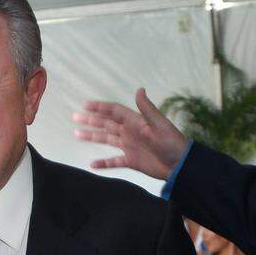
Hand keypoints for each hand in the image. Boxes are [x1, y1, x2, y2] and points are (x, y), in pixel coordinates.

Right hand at [72, 88, 187, 179]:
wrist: (180, 165)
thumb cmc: (172, 142)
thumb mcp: (159, 124)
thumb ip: (147, 108)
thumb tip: (139, 89)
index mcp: (135, 121)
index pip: (114, 111)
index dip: (100, 108)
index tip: (85, 105)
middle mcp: (130, 132)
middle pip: (106, 124)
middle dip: (91, 120)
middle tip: (74, 117)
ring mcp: (129, 147)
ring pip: (106, 140)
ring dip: (92, 137)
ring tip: (77, 134)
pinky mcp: (131, 161)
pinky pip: (114, 161)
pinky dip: (103, 163)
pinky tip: (92, 164)